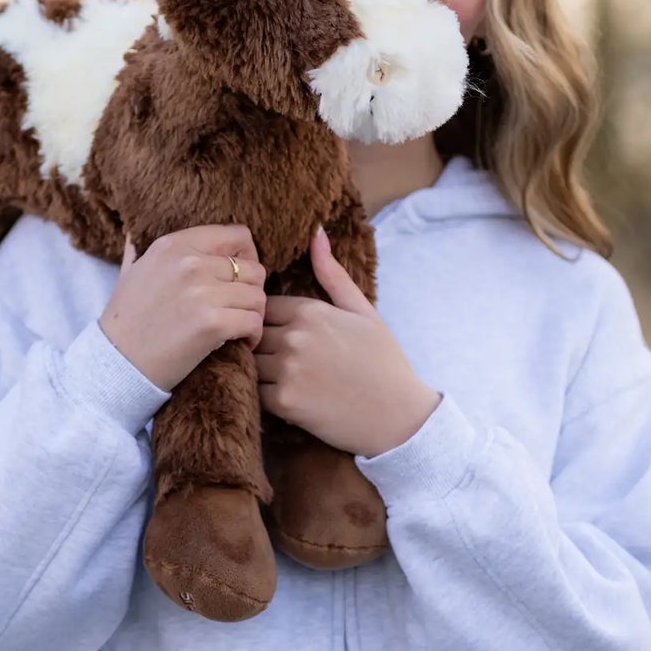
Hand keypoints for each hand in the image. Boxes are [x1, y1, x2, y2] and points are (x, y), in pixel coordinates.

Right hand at [99, 224, 267, 390]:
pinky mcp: (212, 324)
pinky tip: (240, 343)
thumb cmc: (125, 321)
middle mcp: (189, 263)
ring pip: (258, 296)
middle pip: (254, 269)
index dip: (248, 257)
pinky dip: (252, 336)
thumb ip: (140, 248)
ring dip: (253, 315)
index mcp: (173, 245)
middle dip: (251, 291)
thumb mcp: (130, 272)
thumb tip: (137, 233)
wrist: (116, 362)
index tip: (240, 278)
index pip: (238, 236)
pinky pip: (254, 322)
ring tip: (239, 328)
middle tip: (238, 309)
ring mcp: (202, 293)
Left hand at [255, 226, 441, 455]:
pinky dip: (265, 396)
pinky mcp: (284, 402)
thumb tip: (315, 233)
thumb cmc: (384, 362)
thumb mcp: (363, 312)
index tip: (287, 335)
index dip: (272, 320)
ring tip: (284, 379)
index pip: (264, 305)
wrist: (400, 418)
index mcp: (311, 310)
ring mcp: (287, 369)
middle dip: (262, 344)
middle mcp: (295, 336)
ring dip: (261, 370)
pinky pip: (255, 392)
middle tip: (282, 360)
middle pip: (252, 332)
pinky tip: (289, 398)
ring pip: (250, 361)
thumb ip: (332, 274)